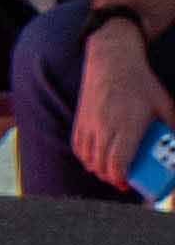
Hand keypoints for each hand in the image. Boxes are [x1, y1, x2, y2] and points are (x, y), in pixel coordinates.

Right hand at [77, 18, 168, 194]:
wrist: (112, 60)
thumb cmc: (141, 83)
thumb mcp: (165, 105)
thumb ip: (173, 127)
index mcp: (127, 126)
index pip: (118, 162)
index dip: (120, 178)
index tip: (127, 184)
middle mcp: (105, 127)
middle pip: (102, 164)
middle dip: (111, 178)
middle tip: (123, 182)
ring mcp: (90, 122)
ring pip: (88, 157)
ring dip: (97, 169)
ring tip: (109, 173)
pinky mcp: (81, 118)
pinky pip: (78, 145)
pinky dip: (85, 158)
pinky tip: (93, 161)